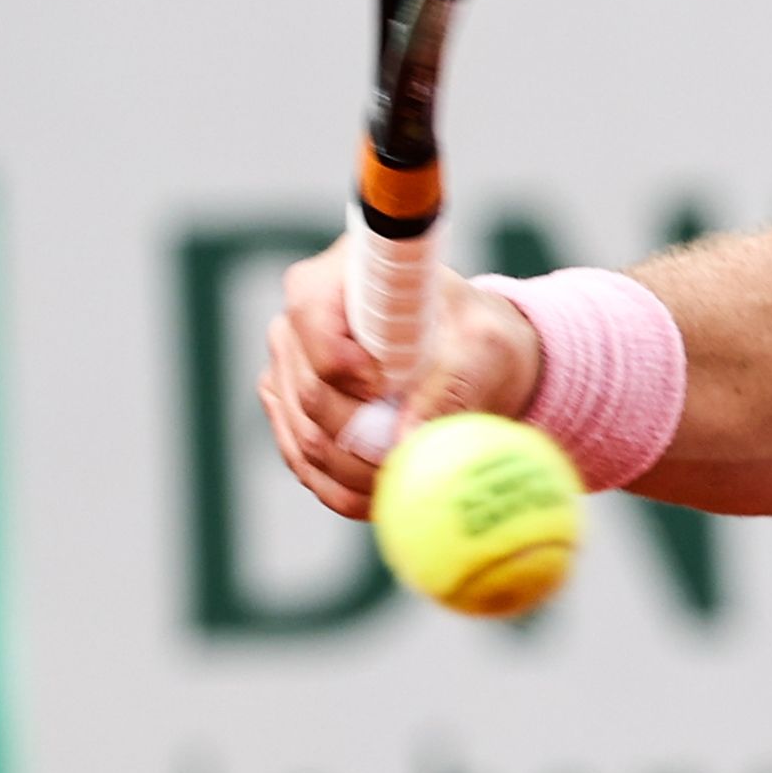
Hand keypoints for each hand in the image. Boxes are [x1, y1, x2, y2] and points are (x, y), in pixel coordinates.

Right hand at [257, 239, 541, 518]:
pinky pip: (304, 464)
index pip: (314, 320)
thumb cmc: (478, 337)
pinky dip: (344, 490)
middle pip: (312, 394)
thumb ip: (451, 385)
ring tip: (412, 482)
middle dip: (365, 439)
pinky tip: (384, 497)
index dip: (347, 367)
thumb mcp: (485, 348)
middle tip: (417, 460)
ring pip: (306, 438)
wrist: (469, 360)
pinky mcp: (290, 413)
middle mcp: (299, 320)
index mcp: (341, 275)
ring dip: (358, 474)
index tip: (390, 390)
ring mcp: (287, 369)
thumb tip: (402, 444)